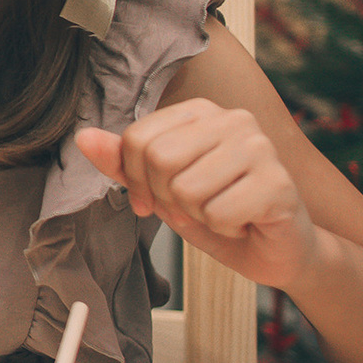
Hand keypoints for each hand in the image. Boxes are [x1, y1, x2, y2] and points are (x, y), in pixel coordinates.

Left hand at [76, 100, 323, 291]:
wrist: (275, 251)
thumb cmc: (219, 213)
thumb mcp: (160, 188)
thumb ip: (124, 162)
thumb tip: (84, 137)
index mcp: (200, 112)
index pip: (137, 138)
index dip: (136, 180)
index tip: (154, 199)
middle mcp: (233, 119)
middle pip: (159, 158)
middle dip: (167, 198)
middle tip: (194, 207)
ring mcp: (259, 147)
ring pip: (186, 188)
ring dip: (197, 215)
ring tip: (222, 211)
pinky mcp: (277, 182)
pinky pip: (217, 213)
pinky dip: (224, 228)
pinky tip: (243, 221)